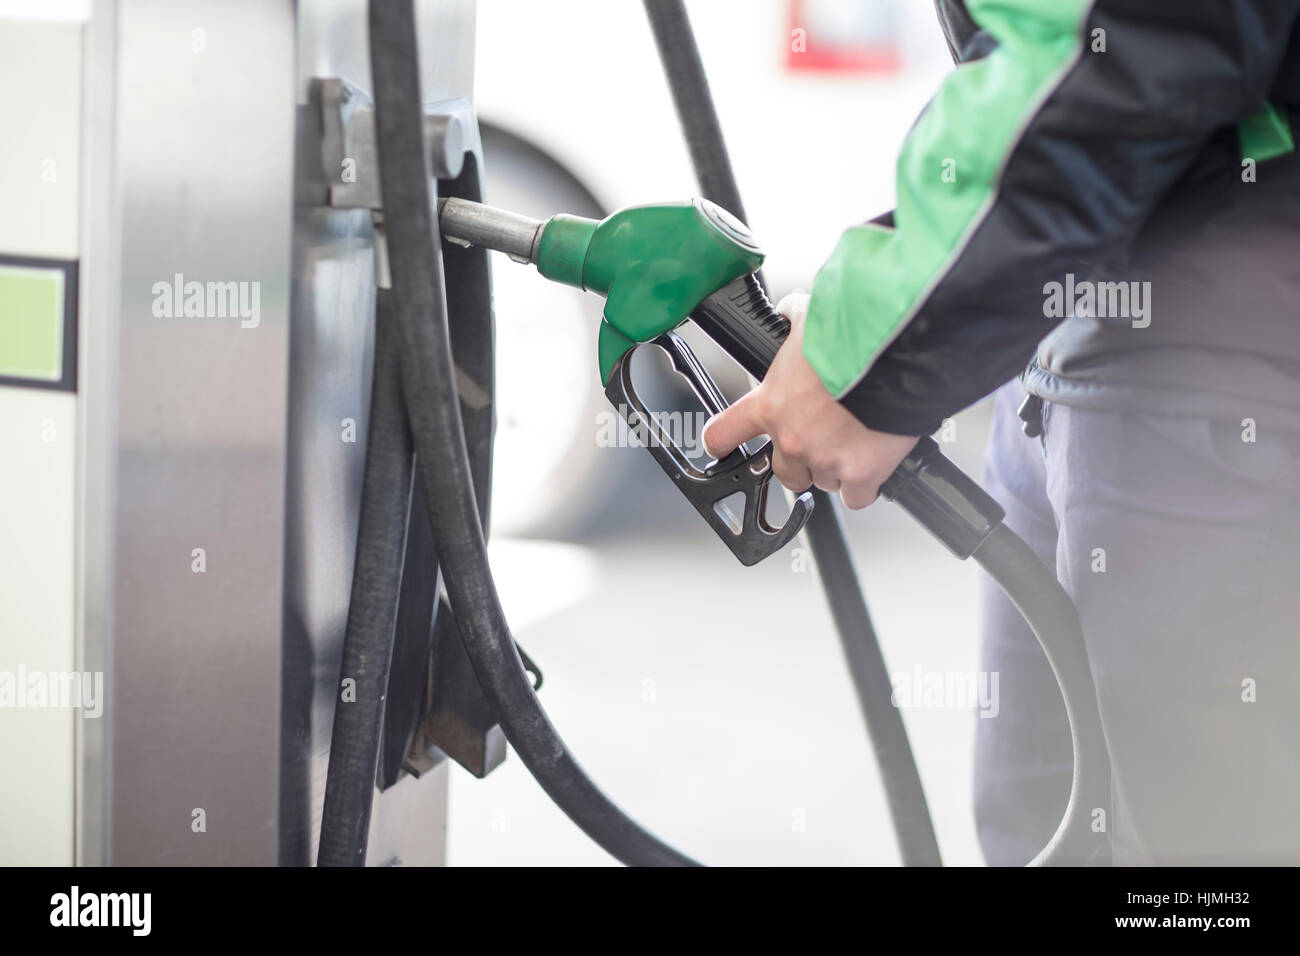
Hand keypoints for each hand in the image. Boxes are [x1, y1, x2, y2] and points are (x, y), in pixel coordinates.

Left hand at [700, 293, 919, 509]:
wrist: (895, 356)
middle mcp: (792, 438)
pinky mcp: (861, 474)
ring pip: (823, 481)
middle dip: (799, 460)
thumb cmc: (853, 336)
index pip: (724, 433)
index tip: (721, 446)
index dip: (721, 442)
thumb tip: (791, 311)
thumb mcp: (811, 318)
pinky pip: (855, 496)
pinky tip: (872, 465)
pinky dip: (862, 486)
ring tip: (855, 442)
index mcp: (771, 403)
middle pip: (783, 472)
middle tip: (820, 439)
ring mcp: (825, 460)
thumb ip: (794, 321)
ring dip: (834, 468)